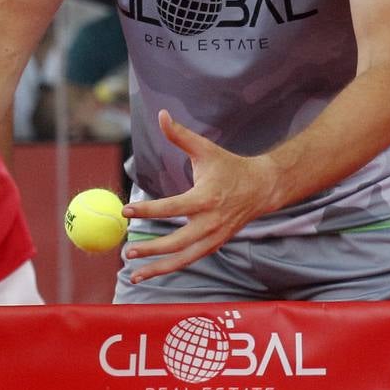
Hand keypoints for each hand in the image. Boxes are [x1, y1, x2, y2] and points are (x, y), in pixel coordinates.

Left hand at [122, 110, 276, 283]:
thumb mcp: (205, 149)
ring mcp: (214, 237)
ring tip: (134, 274)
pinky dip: (172, 267)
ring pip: (184, 259)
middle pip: (176, 242)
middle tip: (126, 250)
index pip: (171, 208)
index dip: (147, 210)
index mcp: (205, 198)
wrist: (263, 188)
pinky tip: (153, 271)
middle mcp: (210, 223)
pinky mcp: (216, 245)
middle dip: (150, 248)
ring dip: (159, 268)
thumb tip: (160, 114)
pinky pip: (191, 259)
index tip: (126, 212)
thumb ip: (180, 135)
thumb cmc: (230, 167)